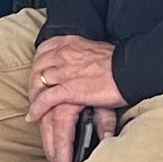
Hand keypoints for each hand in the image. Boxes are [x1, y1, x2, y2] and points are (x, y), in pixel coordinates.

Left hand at [27, 31, 123, 161]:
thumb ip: (81, 57)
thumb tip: (78, 65)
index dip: (37, 66)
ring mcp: (64, 72)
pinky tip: (33, 117)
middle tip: (32, 96)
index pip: (43, 52)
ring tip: (33, 109)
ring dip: (33, 99)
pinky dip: (37, 109)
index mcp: (69, 44)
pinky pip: (45, 100)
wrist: (130, 69)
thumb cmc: (118, 61)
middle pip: (37, 70)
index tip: (37, 75)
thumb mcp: (94, 52)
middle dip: (32, 84)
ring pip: (38, 85)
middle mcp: (62, 55)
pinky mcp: (69, 89)